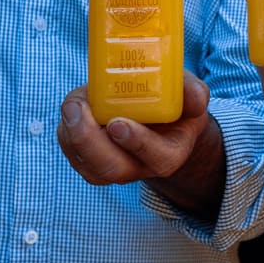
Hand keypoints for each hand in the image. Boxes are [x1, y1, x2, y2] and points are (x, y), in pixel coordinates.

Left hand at [57, 70, 211, 185]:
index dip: (136, 142)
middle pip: (111, 168)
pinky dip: (67, 131)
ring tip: (73, 104)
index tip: (119, 123)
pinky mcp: (91, 161)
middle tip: (79, 111)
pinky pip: (73, 154)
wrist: (160, 120)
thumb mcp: (191, 95)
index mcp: (169, 154)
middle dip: (90, 141)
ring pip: (87, 165)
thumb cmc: (175, 105)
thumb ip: (194, 94)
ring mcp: (113, 167)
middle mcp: (139, 167)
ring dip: (73, 135)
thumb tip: (196, 98)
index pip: (155, 156)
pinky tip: (72, 107)